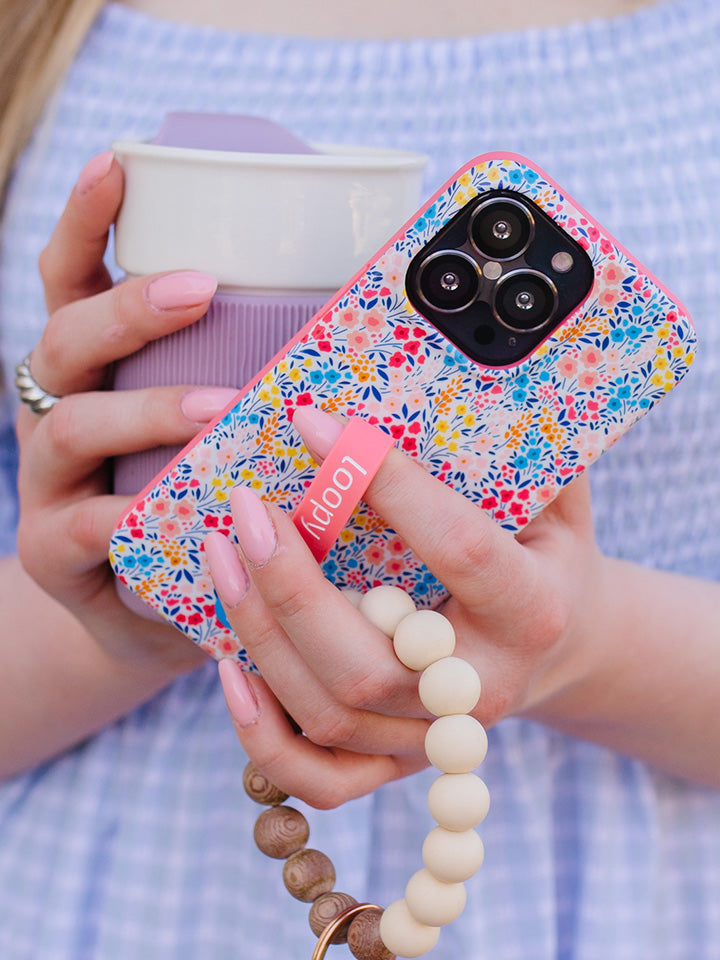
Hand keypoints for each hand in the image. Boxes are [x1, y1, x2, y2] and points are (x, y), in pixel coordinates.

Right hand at [15, 151, 237, 675]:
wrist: (143, 610)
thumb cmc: (192, 500)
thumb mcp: (210, 431)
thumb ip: (243, 375)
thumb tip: (348, 311)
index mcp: (96, 369)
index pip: (73, 278)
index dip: (88, 219)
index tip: (120, 160)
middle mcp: (59, 409)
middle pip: (66, 337)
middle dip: (130, 308)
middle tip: (201, 289)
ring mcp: (47, 481)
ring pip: (70, 425)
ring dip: (145, 410)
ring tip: (217, 410)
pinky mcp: (52, 551)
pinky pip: (84, 526)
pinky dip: (130, 518)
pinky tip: (183, 514)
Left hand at [207, 406, 604, 806]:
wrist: (562, 644)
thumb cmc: (546, 551)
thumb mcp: (555, 492)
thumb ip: (516, 445)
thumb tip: (459, 361)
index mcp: (535, 610)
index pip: (458, 547)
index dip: (385, 483)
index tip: (312, 420)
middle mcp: (484, 688)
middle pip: (369, 665)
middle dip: (291, 586)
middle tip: (244, 509)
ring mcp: (438, 737)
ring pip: (331, 715)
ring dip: (259, 637)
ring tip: (219, 557)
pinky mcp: (399, 763)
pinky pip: (322, 777)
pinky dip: (263, 734)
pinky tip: (228, 666)